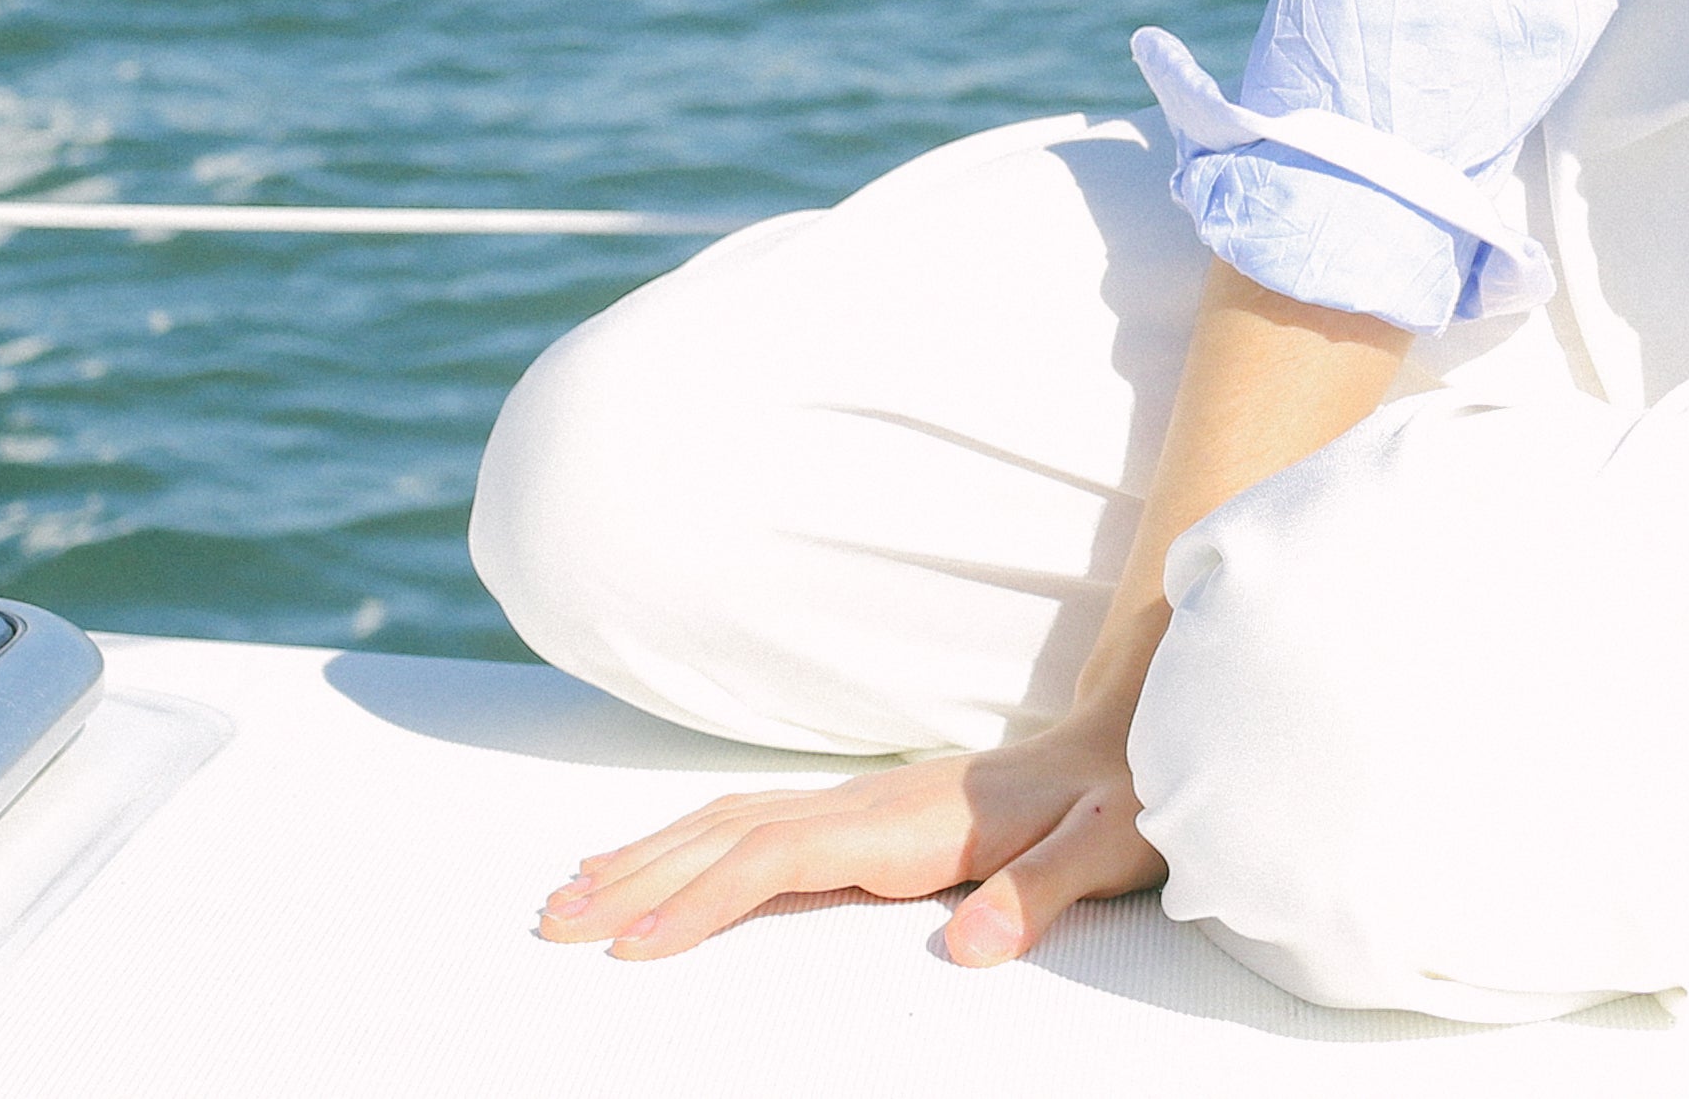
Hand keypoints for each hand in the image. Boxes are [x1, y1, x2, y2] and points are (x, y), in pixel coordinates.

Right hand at [531, 715, 1155, 967]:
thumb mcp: (1103, 851)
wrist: (1136, 739)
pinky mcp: (867, 814)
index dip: (704, 900)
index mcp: (910, 822)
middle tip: (552, 924)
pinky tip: (655, 867)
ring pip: (729, 823)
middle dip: (638, 879)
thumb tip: (970, 950)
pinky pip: (754, 828)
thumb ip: (1039, 896)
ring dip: (648, 858)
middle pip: (728, 834)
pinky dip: (688, 846)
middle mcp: (870, 804)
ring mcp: (863, 802)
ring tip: (569, 897)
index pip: (778, 857)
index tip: (635, 946)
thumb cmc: (1119, 805)